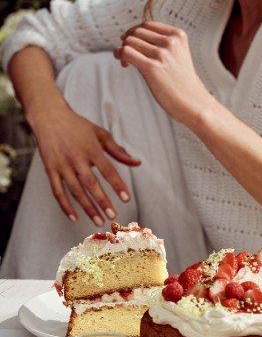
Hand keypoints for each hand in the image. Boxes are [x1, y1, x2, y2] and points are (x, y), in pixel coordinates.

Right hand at [29, 105, 139, 225]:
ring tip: (98, 221)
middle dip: (102, 201)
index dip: (117, 185)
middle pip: (91, 184)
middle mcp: (76, 158)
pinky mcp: (50, 169)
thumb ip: (118, 151)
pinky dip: (65, 206)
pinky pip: (57, 191)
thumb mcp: (101, 134)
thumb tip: (137, 163)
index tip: (126, 199)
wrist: (48, 116)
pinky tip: (74, 217)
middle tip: (113, 216)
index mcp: (91, 149)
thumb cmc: (78, 126)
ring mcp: (62, 165)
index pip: (107, 170)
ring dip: (87, 207)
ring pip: (75, 191)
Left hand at [114, 21, 214, 127]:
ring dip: (123, 50)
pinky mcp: (152, 68)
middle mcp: (171, 42)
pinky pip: (126, 52)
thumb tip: (129, 37)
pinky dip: (120, 55)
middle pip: (136, 32)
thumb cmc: (183, 82)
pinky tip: (125, 64)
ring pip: (129, 41)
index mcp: (178, 35)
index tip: (133, 43)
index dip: (135, 32)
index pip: (147, 25)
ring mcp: (162, 54)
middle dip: (128, 41)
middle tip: (128, 56)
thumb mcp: (178, 55)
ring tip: (127, 62)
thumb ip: (161, 43)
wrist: (194, 103)